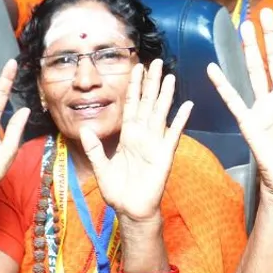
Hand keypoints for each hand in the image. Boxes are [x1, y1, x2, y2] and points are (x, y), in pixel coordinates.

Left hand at [79, 59, 191, 223]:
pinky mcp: (164, 155)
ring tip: (170, 76)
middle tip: (155, 61)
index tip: (137, 67)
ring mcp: (155, 143)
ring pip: (160, 113)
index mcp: (128, 135)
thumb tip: (85, 128)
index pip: (131, 105)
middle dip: (151, 82)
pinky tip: (187, 106)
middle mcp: (143, 135)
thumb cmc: (118, 190)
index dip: (134, 86)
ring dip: (165, 95)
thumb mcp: (100, 167)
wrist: (131, 210)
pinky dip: (180, 120)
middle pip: (147, 102)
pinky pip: (173, 134)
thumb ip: (94, 147)